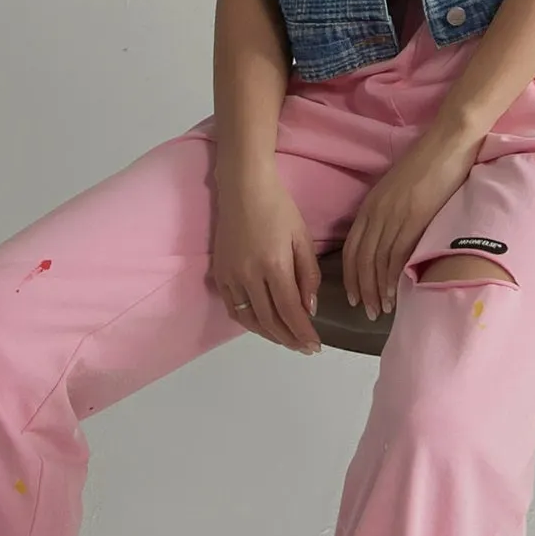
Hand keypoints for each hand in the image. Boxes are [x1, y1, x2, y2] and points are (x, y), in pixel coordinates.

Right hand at [209, 167, 323, 354]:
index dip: (303, 333)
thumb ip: (308, 275)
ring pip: (249, 319)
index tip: (315, 346)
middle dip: (289, 339)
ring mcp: (230, 276)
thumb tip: (309, 309)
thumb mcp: (302, 238)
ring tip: (286, 340)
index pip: (290, 311)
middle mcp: (249, 275)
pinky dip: (249, 322)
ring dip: (269, 335)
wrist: (243, 187)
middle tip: (304, 348)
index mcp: (274, 265)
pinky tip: (262, 325)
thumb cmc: (279, 208)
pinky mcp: (219, 273)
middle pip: (270, 320)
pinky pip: (233, 308)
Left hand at [341, 119, 486, 322]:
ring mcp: (394, 216)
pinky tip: (395, 294)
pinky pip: (397, 255)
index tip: (353, 296)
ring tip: (381, 309)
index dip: (350, 275)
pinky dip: (393, 278)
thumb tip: (390, 243)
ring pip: (376, 261)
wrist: (447, 144)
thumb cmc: (428, 165)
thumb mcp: (399, 192)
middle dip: (361, 288)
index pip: (351, 247)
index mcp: (370, 205)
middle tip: (367, 310)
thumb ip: (390, 214)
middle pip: (360, 259)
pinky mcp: (414, 218)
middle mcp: (376, 212)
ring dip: (376, 289)